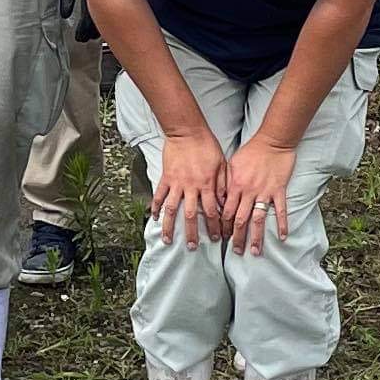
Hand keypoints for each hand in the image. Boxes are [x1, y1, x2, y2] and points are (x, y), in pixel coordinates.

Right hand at [149, 128, 226, 247]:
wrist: (187, 132)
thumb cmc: (207, 146)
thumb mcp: (222, 164)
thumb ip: (222, 185)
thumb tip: (224, 204)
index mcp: (207, 184)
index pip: (211, 211)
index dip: (214, 226)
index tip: (217, 238)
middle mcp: (191, 187)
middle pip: (190, 215)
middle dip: (192, 233)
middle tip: (193, 247)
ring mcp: (176, 183)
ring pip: (172, 209)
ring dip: (170, 227)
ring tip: (168, 240)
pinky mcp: (165, 177)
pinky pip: (159, 195)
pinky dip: (155, 207)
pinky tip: (154, 218)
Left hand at [217, 131, 299, 253]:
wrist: (272, 141)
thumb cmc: (251, 151)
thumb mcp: (232, 164)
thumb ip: (225, 183)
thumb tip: (218, 199)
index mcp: (235, 186)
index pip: (226, 211)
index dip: (223, 226)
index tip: (222, 238)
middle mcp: (249, 192)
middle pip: (240, 220)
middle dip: (237, 237)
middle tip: (236, 252)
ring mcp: (265, 192)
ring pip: (258, 219)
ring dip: (256, 237)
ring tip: (255, 252)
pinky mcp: (279, 190)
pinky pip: (281, 210)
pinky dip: (282, 224)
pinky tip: (282, 237)